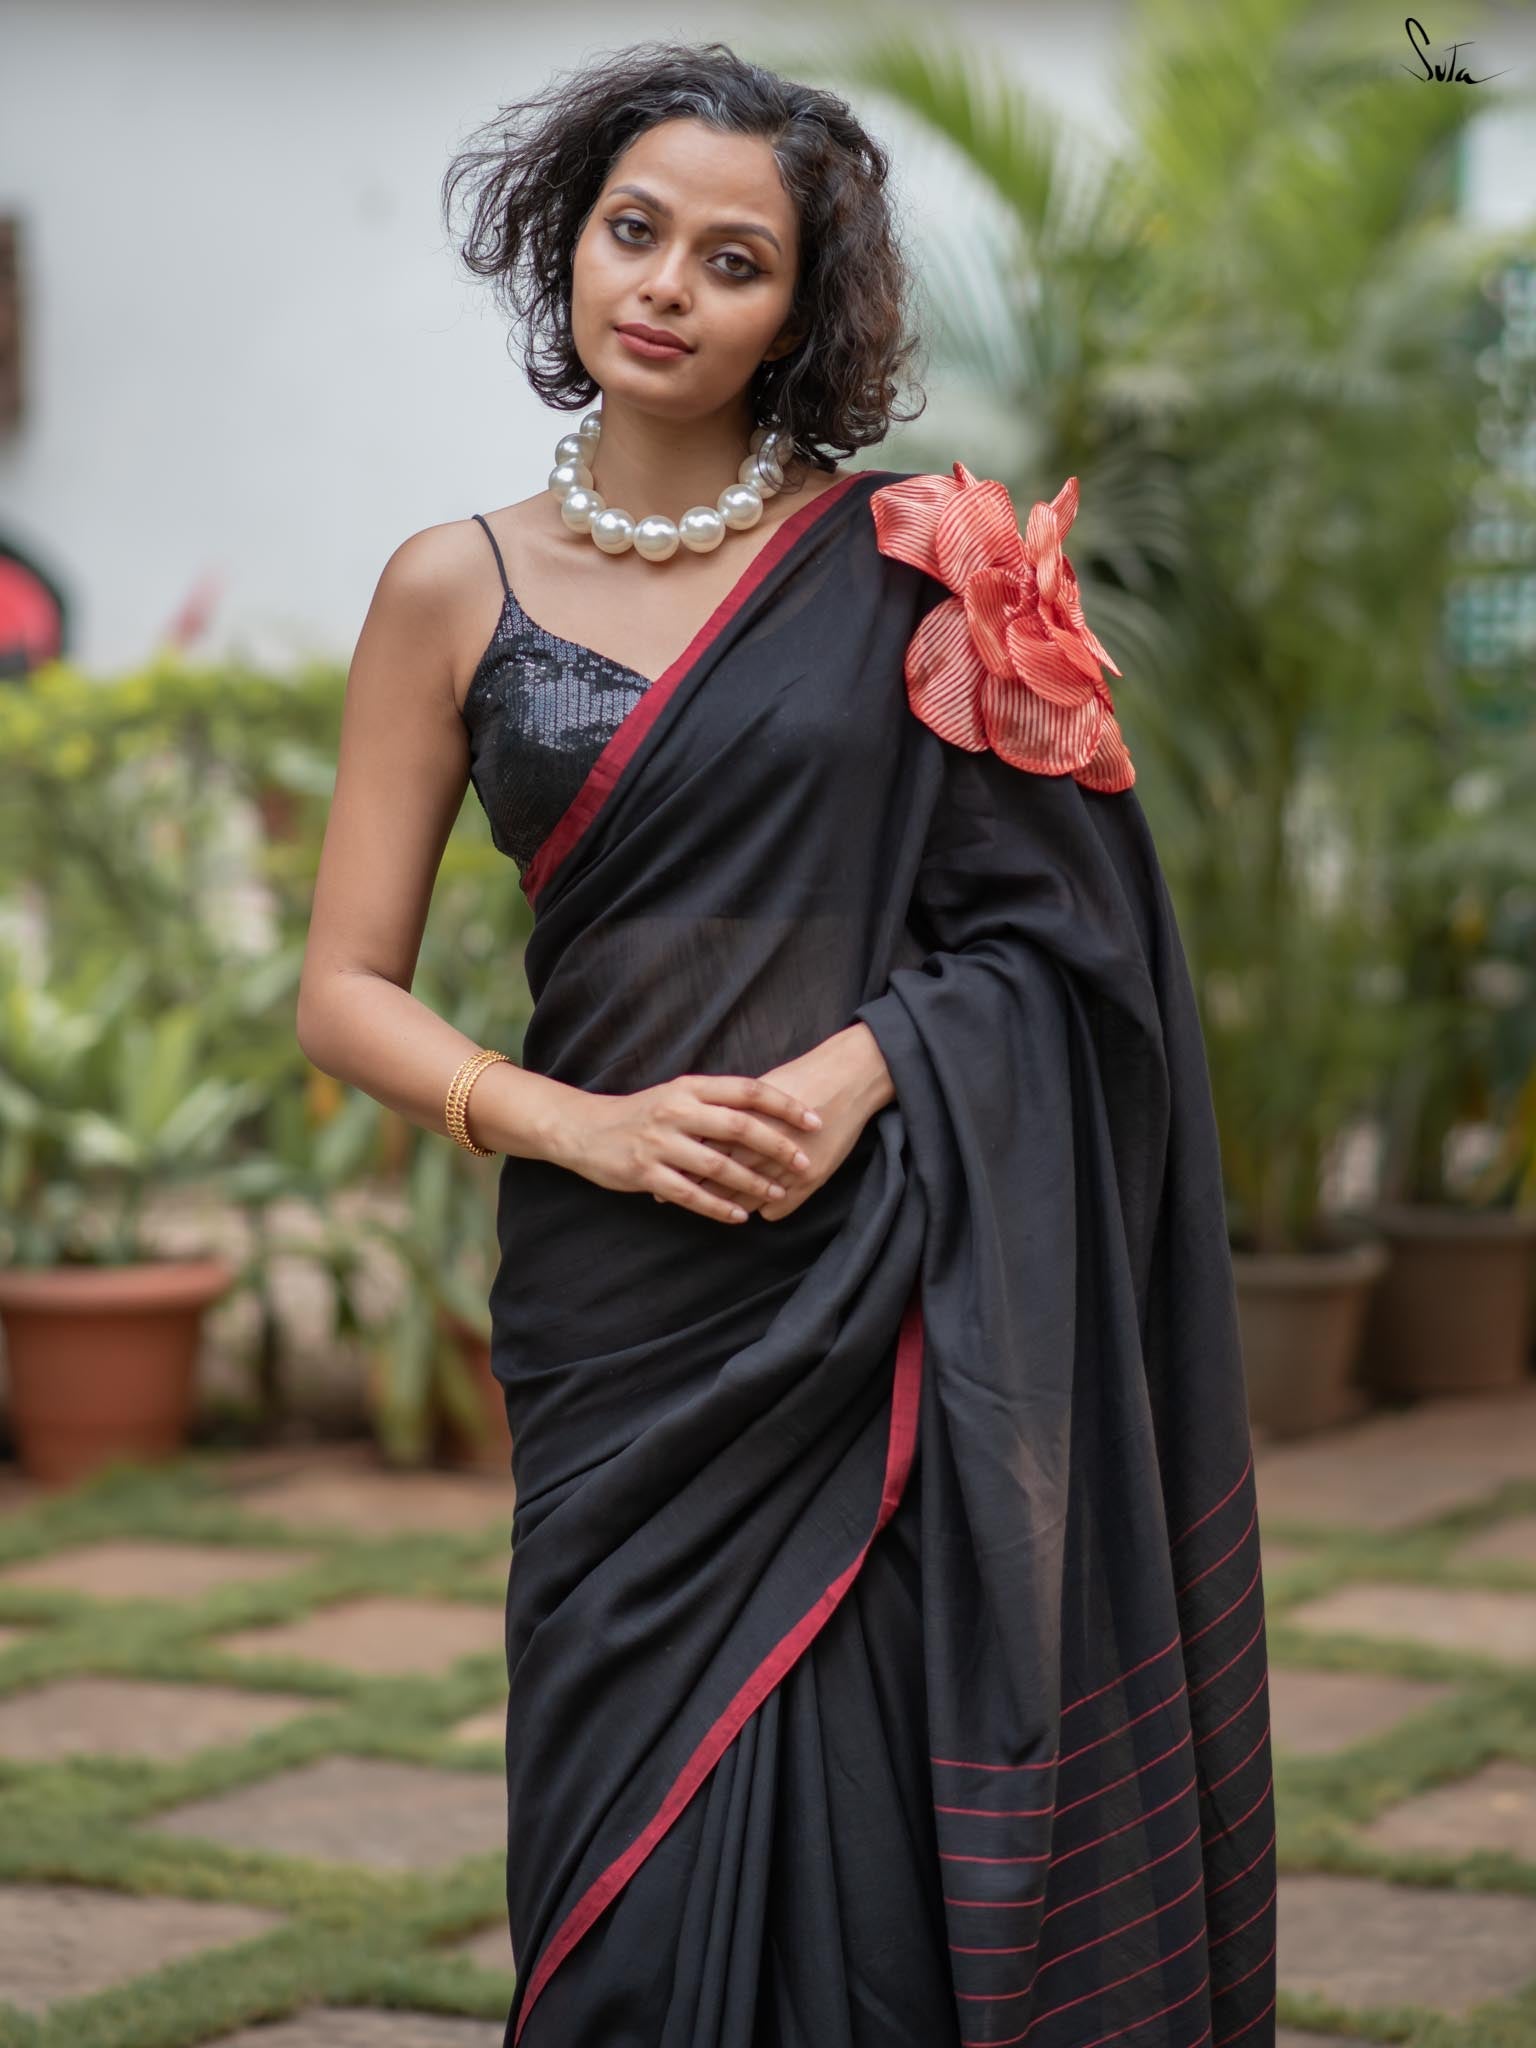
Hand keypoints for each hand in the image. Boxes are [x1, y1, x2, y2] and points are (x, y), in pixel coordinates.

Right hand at [560, 1072, 822, 1225]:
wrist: (585, 1129)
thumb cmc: (641, 1113)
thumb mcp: (676, 1095)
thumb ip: (715, 1101)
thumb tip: (767, 1108)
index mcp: (690, 1088)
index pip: (747, 1091)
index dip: (784, 1105)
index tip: (813, 1120)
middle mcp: (677, 1111)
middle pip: (739, 1126)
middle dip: (777, 1146)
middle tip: (805, 1162)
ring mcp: (660, 1144)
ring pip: (718, 1165)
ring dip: (752, 1182)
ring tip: (778, 1193)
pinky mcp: (645, 1173)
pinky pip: (690, 1194)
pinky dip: (718, 1206)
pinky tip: (740, 1215)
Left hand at [670, 1027, 891, 1223]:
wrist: (847, 1079)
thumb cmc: (799, 1079)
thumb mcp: (756, 1092)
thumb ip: (726, 1112)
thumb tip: (696, 1126)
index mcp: (742, 1123)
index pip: (701, 1151)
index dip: (681, 1162)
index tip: (664, 1168)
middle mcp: (760, 1148)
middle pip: (717, 1179)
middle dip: (693, 1188)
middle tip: (669, 1196)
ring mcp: (784, 1168)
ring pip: (745, 1200)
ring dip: (727, 1206)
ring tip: (714, 1208)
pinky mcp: (807, 1180)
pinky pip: (775, 1210)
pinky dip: (762, 1209)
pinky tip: (754, 1208)